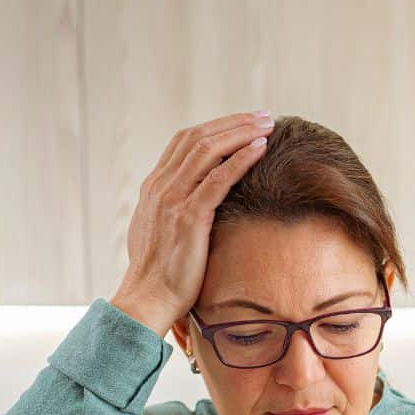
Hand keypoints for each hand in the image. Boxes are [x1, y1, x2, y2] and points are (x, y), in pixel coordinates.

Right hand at [110, 111, 274, 335]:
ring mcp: (173, 199)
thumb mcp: (160, 235)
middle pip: (197, 137)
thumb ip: (172, 213)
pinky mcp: (190, 217)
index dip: (215, 127)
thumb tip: (191, 207)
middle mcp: (161, 187)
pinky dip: (241, 158)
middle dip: (233, 122)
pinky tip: (260, 148)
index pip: (184, 142)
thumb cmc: (159, 275)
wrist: (147, 299)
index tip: (243, 123)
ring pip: (208, 150)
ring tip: (267, 125)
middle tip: (263, 115)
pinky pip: (218, 178)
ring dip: (241, 132)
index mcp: (154, 187)